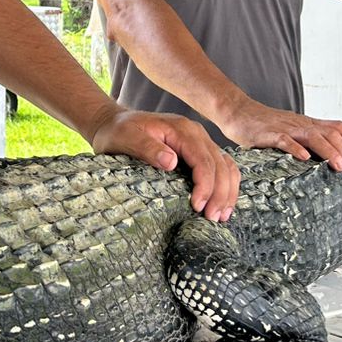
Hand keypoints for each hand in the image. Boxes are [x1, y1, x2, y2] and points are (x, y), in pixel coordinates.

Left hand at [88, 107, 239, 220]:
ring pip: (226, 166)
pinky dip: (226, 185)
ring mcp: (199, 141)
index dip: (205, 186)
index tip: (197, 207)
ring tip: (222, 216)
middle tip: (213, 219)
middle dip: (220, 193)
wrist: (113, 122)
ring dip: (228, 191)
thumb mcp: (127, 137)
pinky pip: (221, 166)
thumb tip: (172, 162)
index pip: (203, 160)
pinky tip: (223, 203)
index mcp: (182, 130)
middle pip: (220, 165)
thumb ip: (147, 148)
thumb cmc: (118, 132)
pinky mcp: (198, 150)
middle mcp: (196, 133)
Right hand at [219, 101, 341, 177]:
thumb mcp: (290, 131)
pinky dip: (296, 148)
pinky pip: (285, 140)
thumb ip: (307, 142)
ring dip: (329, 151)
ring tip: (339, 166)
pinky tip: (305, 159)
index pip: (338, 127)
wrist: (237, 111)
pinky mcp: (268, 133)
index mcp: (308, 124)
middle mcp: (301, 124)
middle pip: (330, 133)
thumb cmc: (263, 126)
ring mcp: (285, 127)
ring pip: (313, 137)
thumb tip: (326, 159)